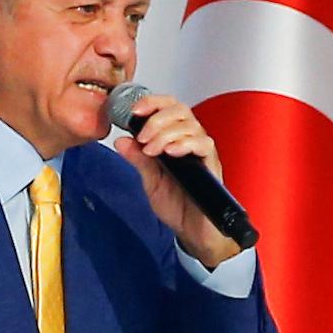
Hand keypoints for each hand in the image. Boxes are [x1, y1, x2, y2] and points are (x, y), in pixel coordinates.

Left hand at [113, 94, 240, 268]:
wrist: (192, 230)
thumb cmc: (177, 205)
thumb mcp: (149, 180)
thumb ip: (138, 159)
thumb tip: (121, 140)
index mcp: (174, 139)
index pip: (167, 107)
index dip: (152, 102)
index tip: (134, 111)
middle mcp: (189, 140)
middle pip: (180, 109)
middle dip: (157, 118)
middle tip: (143, 137)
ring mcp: (201, 151)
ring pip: (190, 124)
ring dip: (166, 133)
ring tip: (152, 150)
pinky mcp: (211, 164)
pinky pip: (203, 144)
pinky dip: (184, 143)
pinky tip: (171, 152)